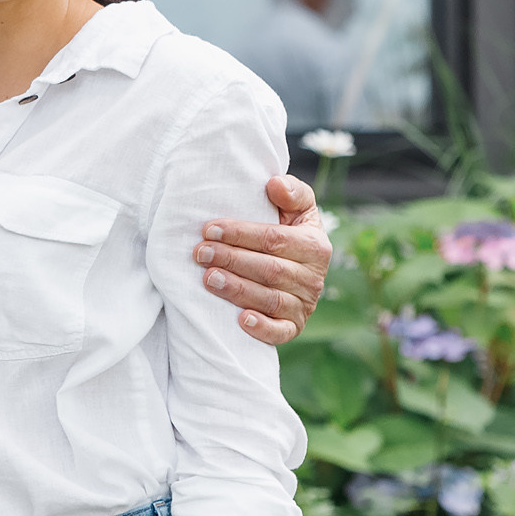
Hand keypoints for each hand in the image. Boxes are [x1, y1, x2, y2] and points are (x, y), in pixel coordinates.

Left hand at [196, 173, 329, 345]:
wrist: (294, 266)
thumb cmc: (287, 232)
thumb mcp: (297, 209)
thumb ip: (292, 193)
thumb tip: (274, 183)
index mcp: (315, 246)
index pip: (274, 239)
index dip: (240, 234)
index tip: (209, 229)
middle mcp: (313, 278)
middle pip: (270, 269)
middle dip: (232, 260)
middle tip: (200, 253)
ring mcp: (305, 305)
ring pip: (270, 299)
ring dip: (237, 289)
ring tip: (208, 278)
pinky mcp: (294, 326)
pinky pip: (281, 332)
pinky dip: (262, 328)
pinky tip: (240, 319)